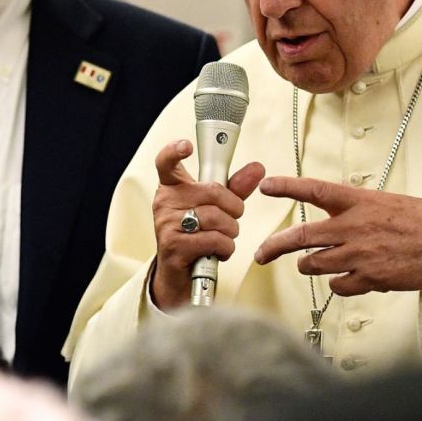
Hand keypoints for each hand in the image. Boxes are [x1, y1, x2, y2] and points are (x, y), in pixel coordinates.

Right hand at [150, 140, 265, 310]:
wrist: (178, 275)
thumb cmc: (196, 237)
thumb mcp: (216, 209)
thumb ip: (235, 188)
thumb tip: (258, 168)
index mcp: (171, 188)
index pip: (165, 162)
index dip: (174, 150)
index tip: (187, 145)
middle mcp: (164, 202)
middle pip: (214, 192)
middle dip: (233, 209)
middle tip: (230, 219)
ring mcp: (166, 224)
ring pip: (218, 218)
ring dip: (231, 232)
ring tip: (223, 238)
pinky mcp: (174, 245)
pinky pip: (215, 239)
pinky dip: (225, 248)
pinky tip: (218, 251)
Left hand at [253, 176, 421, 296]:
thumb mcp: (386, 203)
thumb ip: (356, 209)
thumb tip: (335, 215)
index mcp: (359, 202)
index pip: (315, 190)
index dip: (287, 187)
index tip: (266, 186)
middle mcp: (353, 227)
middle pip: (301, 236)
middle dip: (274, 246)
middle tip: (261, 253)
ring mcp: (359, 255)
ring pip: (313, 264)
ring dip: (308, 265)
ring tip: (311, 263)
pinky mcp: (368, 279)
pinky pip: (337, 286)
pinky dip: (338, 284)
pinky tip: (347, 278)